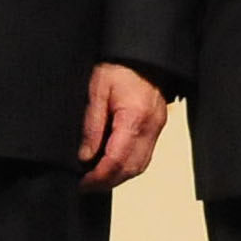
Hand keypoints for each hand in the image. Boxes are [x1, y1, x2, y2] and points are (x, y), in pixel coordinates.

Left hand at [77, 62, 168, 190]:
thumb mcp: (97, 91)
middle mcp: (150, 126)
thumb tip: (85, 156)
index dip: (98, 176)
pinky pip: (145, 155)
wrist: (142, 54)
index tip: (82, 182)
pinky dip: (128, 165)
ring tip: (96, 179)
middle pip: (131, 168)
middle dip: (108, 182)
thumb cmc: (119, 67)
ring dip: (119, 177)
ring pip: (140, 166)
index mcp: (134, 117)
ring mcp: (157, 128)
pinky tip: (112, 165)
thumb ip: (92, 125)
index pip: (117, 159)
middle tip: (86, 186)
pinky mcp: (157, 127)